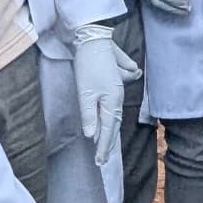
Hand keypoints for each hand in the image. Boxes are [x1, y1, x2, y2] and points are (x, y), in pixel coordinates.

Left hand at [72, 24, 140, 167]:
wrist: (94, 40)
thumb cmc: (89, 66)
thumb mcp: (85, 92)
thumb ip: (89, 115)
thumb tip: (91, 135)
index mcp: (112, 102)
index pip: (108, 130)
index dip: (103, 147)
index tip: (100, 162)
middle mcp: (117, 99)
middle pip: (114, 125)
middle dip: (108, 143)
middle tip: (102, 160)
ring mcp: (117, 91)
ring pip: (114, 118)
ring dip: (109, 133)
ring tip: (104, 147)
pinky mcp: (113, 85)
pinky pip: (113, 109)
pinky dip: (110, 121)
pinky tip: (106, 124)